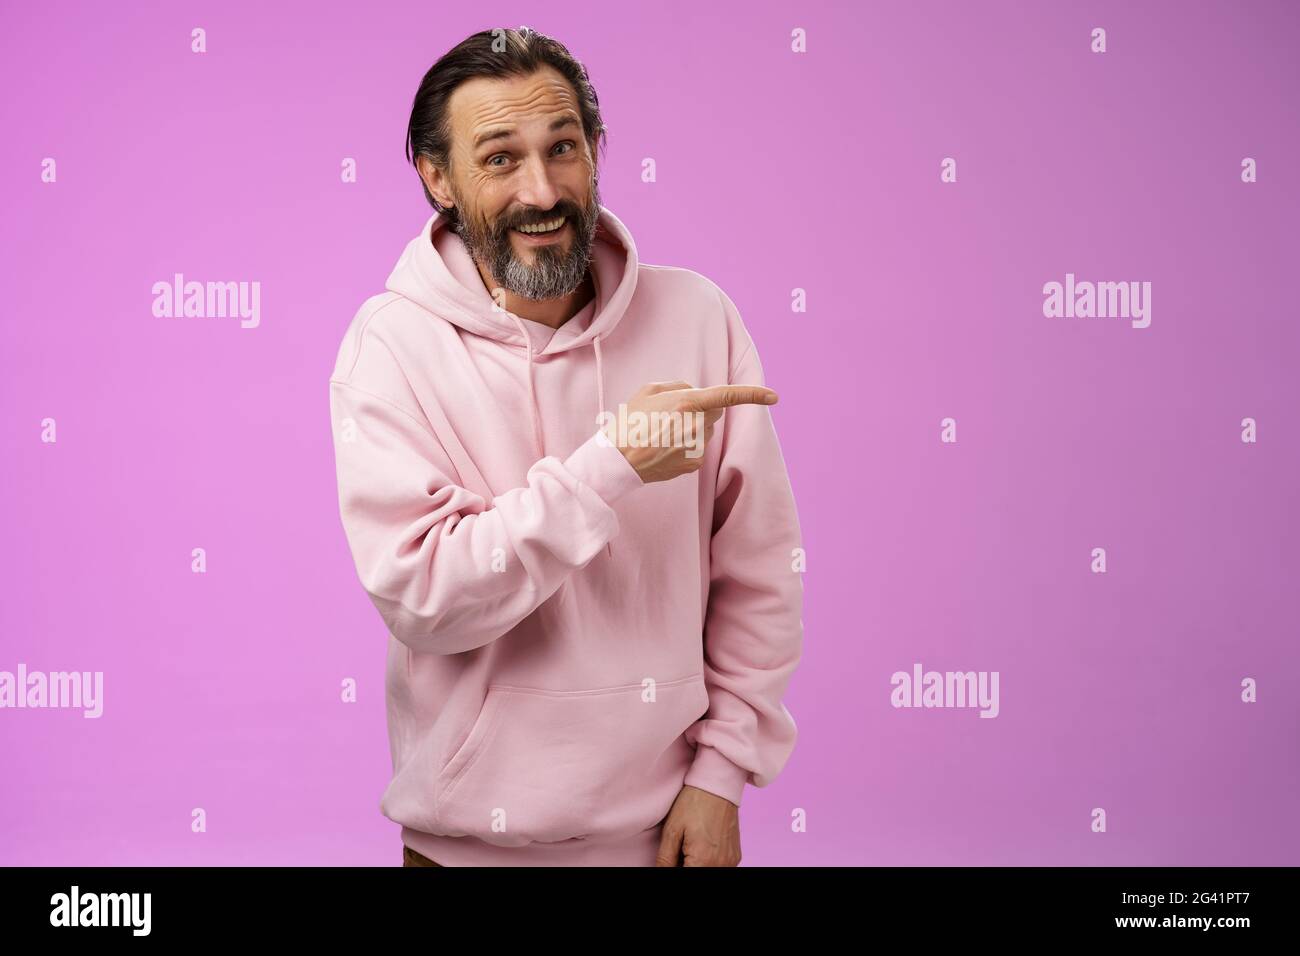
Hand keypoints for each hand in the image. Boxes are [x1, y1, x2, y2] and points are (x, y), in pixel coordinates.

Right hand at [604, 381, 777, 483]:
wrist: (618, 460)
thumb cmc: (630, 421)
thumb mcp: (649, 391)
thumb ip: (679, 388)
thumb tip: (695, 394)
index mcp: (689, 403)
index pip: (728, 396)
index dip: (754, 395)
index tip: (774, 396)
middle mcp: (697, 425)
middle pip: (715, 412)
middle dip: (704, 409)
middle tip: (674, 413)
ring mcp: (697, 447)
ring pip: (706, 431)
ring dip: (692, 428)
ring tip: (663, 433)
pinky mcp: (694, 464)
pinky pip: (698, 449)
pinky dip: (686, 446)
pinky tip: (665, 448)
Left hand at [654, 784, 741, 866]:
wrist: (718, 784)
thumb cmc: (694, 803)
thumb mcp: (672, 830)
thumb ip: (665, 860)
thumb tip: (659, 871)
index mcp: (703, 861)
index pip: (683, 876)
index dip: (674, 867)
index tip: (672, 857)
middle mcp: (721, 865)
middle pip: (696, 874)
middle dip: (685, 865)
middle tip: (679, 850)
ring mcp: (731, 861)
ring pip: (708, 871)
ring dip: (697, 864)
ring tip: (690, 847)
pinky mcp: (735, 856)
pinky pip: (719, 866)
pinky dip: (709, 862)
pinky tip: (702, 846)